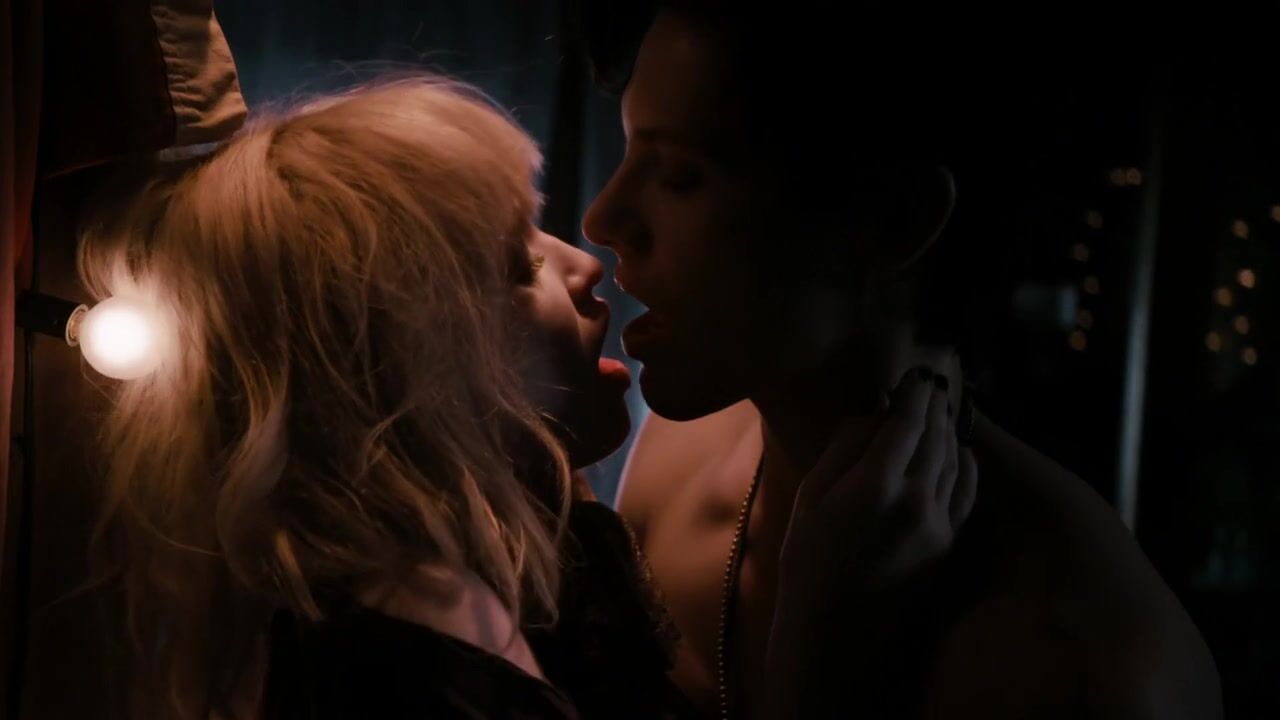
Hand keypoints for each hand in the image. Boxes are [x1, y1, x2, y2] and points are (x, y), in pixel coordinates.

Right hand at [779, 364, 978, 595]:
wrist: (833, 627)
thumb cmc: (809, 556)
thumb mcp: (813, 493)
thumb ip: (846, 446)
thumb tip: (876, 412)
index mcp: (876, 484)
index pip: (908, 421)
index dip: (916, 393)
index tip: (918, 374)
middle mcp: (916, 500)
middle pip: (936, 436)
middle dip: (934, 407)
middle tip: (932, 385)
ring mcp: (939, 524)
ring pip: (956, 460)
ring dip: (950, 431)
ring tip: (940, 413)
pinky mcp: (949, 544)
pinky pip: (968, 493)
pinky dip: (968, 465)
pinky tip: (962, 451)